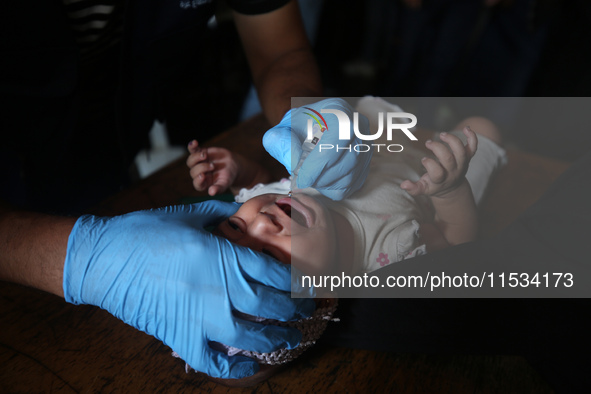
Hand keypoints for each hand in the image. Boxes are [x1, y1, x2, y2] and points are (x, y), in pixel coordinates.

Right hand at [63, 201, 314, 378]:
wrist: (104, 258)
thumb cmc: (145, 231)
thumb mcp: (189, 214)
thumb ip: (221, 214)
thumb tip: (241, 211)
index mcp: (223, 256)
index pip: (273, 273)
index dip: (295, 281)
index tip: (306, 284)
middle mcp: (218, 289)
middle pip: (270, 305)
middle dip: (293, 310)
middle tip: (305, 311)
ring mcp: (199, 317)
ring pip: (251, 336)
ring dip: (275, 339)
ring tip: (290, 338)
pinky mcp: (179, 336)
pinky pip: (212, 361)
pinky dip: (233, 368)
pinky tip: (247, 366)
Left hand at [187, 140, 238, 195]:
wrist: (232, 165)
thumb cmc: (228, 176)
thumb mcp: (225, 183)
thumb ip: (218, 188)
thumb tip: (211, 192)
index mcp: (204, 183)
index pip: (197, 184)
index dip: (197, 180)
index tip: (202, 176)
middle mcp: (199, 174)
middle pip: (193, 172)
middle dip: (202, 168)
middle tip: (212, 166)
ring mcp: (198, 163)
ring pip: (190, 161)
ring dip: (196, 158)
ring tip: (205, 155)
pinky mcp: (200, 153)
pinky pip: (193, 150)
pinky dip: (192, 146)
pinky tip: (194, 142)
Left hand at [263, 98, 372, 199]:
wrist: (311, 127)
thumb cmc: (296, 129)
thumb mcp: (281, 130)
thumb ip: (280, 143)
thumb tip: (295, 163)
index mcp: (339, 111)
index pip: (333, 143)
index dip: (316, 167)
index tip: (299, 180)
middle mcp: (359, 126)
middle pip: (344, 163)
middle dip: (319, 177)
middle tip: (301, 178)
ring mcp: (367, 145)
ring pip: (349, 177)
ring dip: (324, 183)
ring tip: (310, 175)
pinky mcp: (366, 163)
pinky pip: (351, 186)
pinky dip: (332, 188)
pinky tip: (320, 178)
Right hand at [401, 127, 477, 197]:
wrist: (452, 188)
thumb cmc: (434, 185)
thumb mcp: (423, 189)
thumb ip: (414, 188)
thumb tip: (403, 185)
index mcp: (441, 180)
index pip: (437, 173)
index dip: (429, 164)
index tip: (423, 159)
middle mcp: (453, 172)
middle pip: (449, 159)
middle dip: (438, 148)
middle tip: (428, 143)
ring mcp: (462, 164)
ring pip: (461, 151)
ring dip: (452, 140)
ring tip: (442, 135)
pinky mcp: (467, 158)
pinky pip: (473, 147)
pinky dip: (472, 137)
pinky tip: (466, 128)